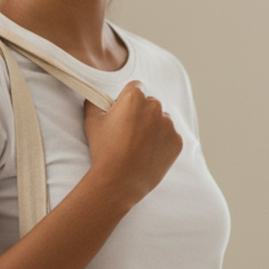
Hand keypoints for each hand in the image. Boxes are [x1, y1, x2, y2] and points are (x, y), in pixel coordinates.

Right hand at [82, 82, 181, 206]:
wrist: (119, 181)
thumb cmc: (104, 150)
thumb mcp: (92, 122)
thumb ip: (94, 102)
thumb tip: (95, 98)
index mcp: (135, 97)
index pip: (135, 87)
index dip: (127, 100)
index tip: (122, 114)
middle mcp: (155, 106)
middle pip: (150, 103)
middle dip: (141, 113)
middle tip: (128, 133)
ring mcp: (168, 125)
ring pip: (161, 120)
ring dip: (153, 128)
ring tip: (137, 146)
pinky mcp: (177, 142)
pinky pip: (170, 137)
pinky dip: (161, 143)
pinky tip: (147, 154)